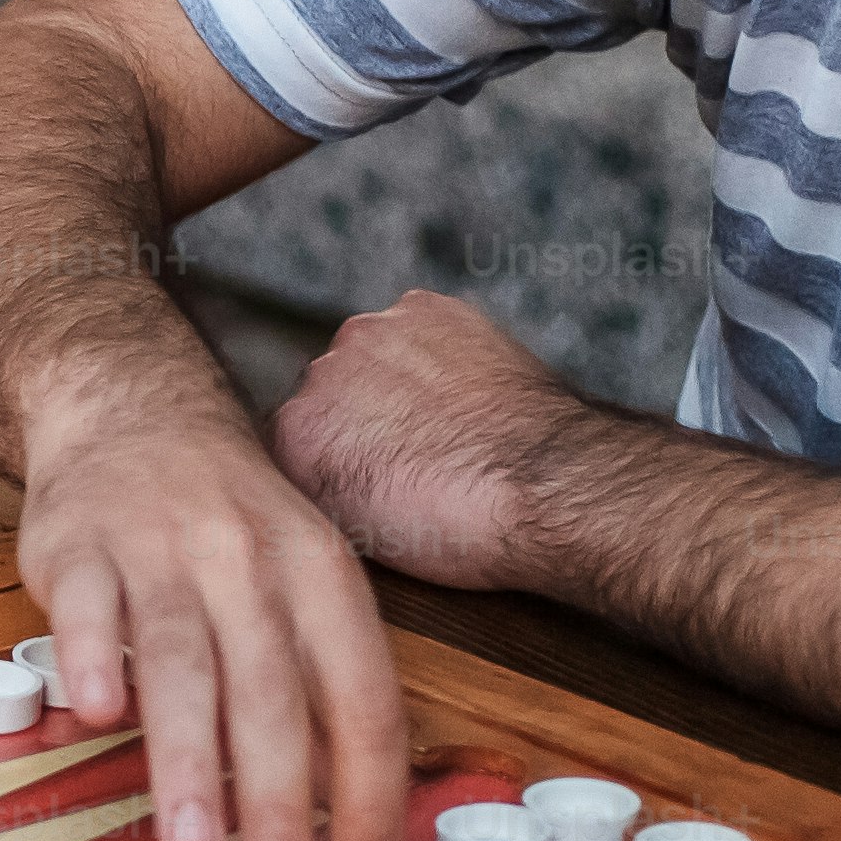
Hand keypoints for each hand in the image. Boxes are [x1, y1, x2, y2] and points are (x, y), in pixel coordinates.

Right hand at [8, 364, 411, 840]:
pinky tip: (96, 716)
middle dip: (282, 805)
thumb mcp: (301, 579)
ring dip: (190, 761)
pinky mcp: (80, 544)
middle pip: (274, 695)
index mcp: (323, 577)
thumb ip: (319, 683)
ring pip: (184, 663)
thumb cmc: (227, 522)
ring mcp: (161, 548)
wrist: (131, 409)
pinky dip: (93, 658)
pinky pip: (89, 609)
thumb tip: (346, 816)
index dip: (369, 799)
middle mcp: (250, 561)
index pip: (363, 701)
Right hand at [271, 291, 593, 593]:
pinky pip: (417, 325)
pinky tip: (467, 390)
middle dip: (362, 413)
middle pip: (328, 389)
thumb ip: (323, 482)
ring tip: (448, 420)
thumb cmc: (462, 528)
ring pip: (371, 354)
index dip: (332, 456)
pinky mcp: (424, 307)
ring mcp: (371, 334)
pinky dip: (437, 350)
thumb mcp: (361, 532)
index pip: (292, 435)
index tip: (368, 473)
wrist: (548, 487)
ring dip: (396, 378)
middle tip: (413, 449)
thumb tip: (329, 465)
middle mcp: (317, 375)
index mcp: (292, 436)